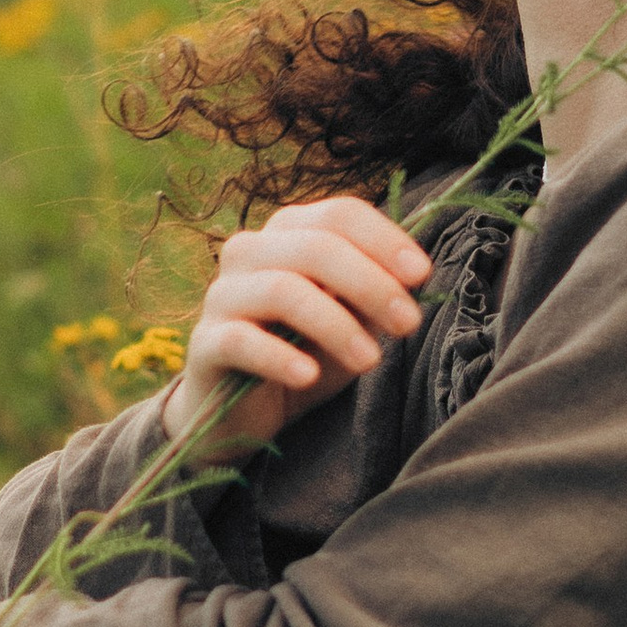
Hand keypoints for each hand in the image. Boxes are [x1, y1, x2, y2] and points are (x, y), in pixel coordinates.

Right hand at [163, 196, 431, 452]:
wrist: (241, 412)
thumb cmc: (304, 354)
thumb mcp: (351, 323)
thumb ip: (372, 296)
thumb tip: (409, 278)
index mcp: (289, 233)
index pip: (339, 214)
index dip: (384, 239)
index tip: (421, 275)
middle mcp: (250, 251)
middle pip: (316, 247)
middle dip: (370, 283)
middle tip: (408, 323)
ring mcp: (223, 295)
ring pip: (282, 290)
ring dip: (336, 325)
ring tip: (370, 361)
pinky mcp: (205, 343)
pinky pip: (242, 340)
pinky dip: (280, 357)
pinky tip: (309, 376)